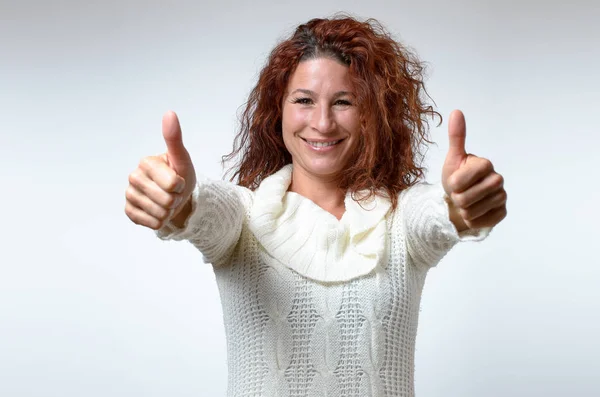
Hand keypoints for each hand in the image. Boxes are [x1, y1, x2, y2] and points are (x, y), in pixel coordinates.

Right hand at [125, 111, 196, 229]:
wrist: (176, 195)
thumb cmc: (179, 173)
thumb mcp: (182, 159)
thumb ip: (174, 139)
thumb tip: (169, 113)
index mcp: (146, 162)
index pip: (172, 184)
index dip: (181, 186)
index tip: (178, 180)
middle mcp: (133, 177)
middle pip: (166, 201)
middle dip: (175, 200)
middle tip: (173, 193)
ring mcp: (129, 195)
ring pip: (159, 214)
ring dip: (169, 211)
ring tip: (167, 201)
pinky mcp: (129, 211)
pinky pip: (151, 223)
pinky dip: (160, 221)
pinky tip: (158, 211)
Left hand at [441, 110, 506, 229]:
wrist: (460, 200)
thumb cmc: (456, 178)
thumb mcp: (452, 159)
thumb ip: (456, 137)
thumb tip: (456, 111)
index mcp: (485, 164)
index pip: (461, 180)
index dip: (453, 184)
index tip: (454, 182)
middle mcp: (497, 179)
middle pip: (466, 198)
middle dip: (457, 199)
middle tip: (459, 194)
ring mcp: (502, 197)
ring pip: (472, 212)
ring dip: (463, 211)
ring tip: (465, 204)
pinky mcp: (502, 213)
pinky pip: (481, 222)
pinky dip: (472, 221)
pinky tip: (474, 213)